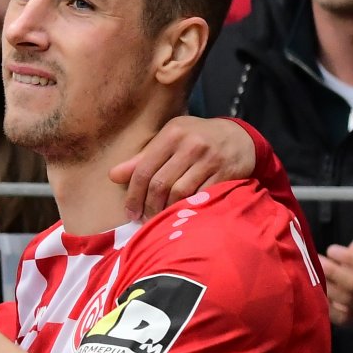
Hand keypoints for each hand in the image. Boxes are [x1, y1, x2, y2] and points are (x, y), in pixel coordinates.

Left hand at [109, 115, 254, 220]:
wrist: (239, 137)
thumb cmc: (195, 139)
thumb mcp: (168, 140)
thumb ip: (142, 158)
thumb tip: (113, 176)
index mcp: (172, 134)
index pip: (144, 170)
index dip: (133, 195)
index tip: (130, 212)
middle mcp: (192, 144)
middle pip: (160, 184)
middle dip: (149, 206)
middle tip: (144, 219)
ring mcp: (211, 158)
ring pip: (180, 193)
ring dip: (167, 211)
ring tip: (160, 218)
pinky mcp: (227, 173)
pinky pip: (201, 197)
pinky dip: (188, 209)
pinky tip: (181, 215)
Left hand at [321, 230, 352, 335]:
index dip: (349, 257)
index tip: (331, 249)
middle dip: (333, 271)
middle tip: (316, 261)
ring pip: (346, 299)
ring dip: (326, 285)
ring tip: (311, 273)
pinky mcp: (348, 320)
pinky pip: (335, 314)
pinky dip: (322, 301)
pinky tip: (311, 289)